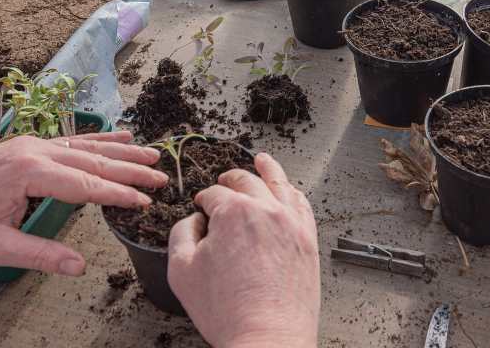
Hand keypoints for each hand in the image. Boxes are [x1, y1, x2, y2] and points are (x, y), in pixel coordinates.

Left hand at [0, 131, 166, 275]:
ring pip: (88, 146)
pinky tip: (121, 135)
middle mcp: (36, 151)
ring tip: (152, 154)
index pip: (86, 184)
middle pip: (94, 160)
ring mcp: (34, 143)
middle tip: (162, 177)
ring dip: (122, 150)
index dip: (118, 193)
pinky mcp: (31, 144)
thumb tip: (79, 266)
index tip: (145, 201)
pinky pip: (73, 140)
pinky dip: (100, 139)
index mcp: (29, 173)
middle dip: (131, 170)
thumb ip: (41, 254)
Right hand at [168, 153, 319, 347]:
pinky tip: (289, 191)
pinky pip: (303, 205)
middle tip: (223, 182)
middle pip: (246, 181)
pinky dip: (293, 192)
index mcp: (233, 212)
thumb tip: (194, 220)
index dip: (204, 200)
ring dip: (268, 168)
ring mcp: (291, 223)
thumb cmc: (227, 310)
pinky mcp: (308, 240)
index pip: (214, 194)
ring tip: (263, 160)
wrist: (267, 338)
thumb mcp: (181, 270)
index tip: (201, 208)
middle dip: (230, 179)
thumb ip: (181, 233)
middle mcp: (265, 210)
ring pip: (279, 183)